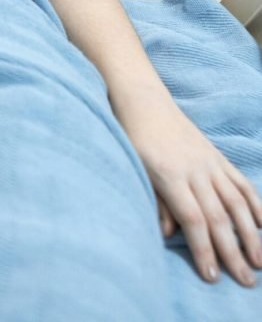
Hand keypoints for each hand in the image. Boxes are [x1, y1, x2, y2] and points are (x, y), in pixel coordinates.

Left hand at [128, 102, 261, 285]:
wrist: (143, 100)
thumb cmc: (133, 136)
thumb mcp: (135, 167)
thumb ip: (155, 201)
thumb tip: (170, 234)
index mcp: (170, 175)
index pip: (192, 219)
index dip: (204, 248)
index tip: (212, 276)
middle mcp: (195, 170)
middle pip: (219, 216)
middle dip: (232, 252)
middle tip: (245, 281)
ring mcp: (210, 162)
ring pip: (236, 203)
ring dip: (251, 234)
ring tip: (260, 262)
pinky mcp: (217, 156)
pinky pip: (240, 182)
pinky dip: (255, 203)